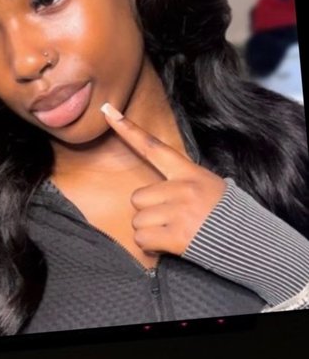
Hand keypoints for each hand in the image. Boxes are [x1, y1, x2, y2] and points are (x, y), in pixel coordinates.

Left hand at [101, 103, 226, 255]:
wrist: (251, 241)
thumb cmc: (227, 213)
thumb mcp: (209, 184)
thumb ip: (181, 181)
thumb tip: (156, 191)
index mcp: (188, 172)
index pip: (152, 146)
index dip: (127, 129)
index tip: (107, 110)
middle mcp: (182, 188)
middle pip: (138, 196)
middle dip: (148, 212)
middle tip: (169, 219)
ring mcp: (179, 211)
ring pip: (138, 220)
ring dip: (149, 231)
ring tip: (173, 232)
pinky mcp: (178, 235)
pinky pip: (143, 239)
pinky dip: (150, 247)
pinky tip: (167, 246)